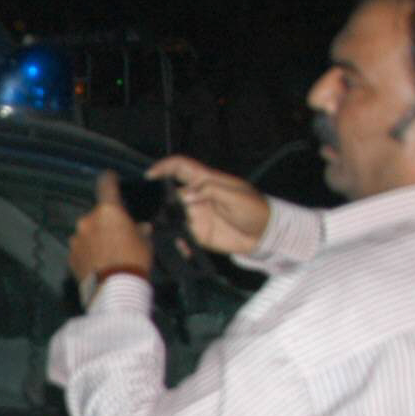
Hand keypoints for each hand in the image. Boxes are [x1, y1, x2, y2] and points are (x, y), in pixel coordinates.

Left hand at [70, 172, 155, 294]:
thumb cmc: (134, 261)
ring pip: (87, 232)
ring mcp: (76, 238)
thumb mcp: (145, 242)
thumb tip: (140, 227)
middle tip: (118, 236)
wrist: (114, 289)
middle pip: (98, 214)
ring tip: (108, 253)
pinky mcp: (70, 255)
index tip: (109, 177)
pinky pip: (80, 248)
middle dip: (106, 222)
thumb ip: (140, 229)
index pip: (106, 185)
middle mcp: (88, 220)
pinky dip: (88, 252)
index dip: (109, 180)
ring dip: (95, 237)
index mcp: (109, 210)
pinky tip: (98, 263)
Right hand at [151, 155, 271, 255]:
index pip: (180, 167)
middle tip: (156, 213)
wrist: (265, 234)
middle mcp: (195, 197)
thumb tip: (185, 195)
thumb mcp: (236, 196)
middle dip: (159, 201)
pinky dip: (176, 243)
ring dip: (164, 223)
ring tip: (160, 232)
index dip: (164, 167)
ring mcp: (195, 216)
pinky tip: (180, 248)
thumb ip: (211, 191)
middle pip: (169, 194)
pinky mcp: (197, 234)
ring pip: (170, 216)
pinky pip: (180, 237)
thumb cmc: (254, 209)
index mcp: (205, 181)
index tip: (149, 176)